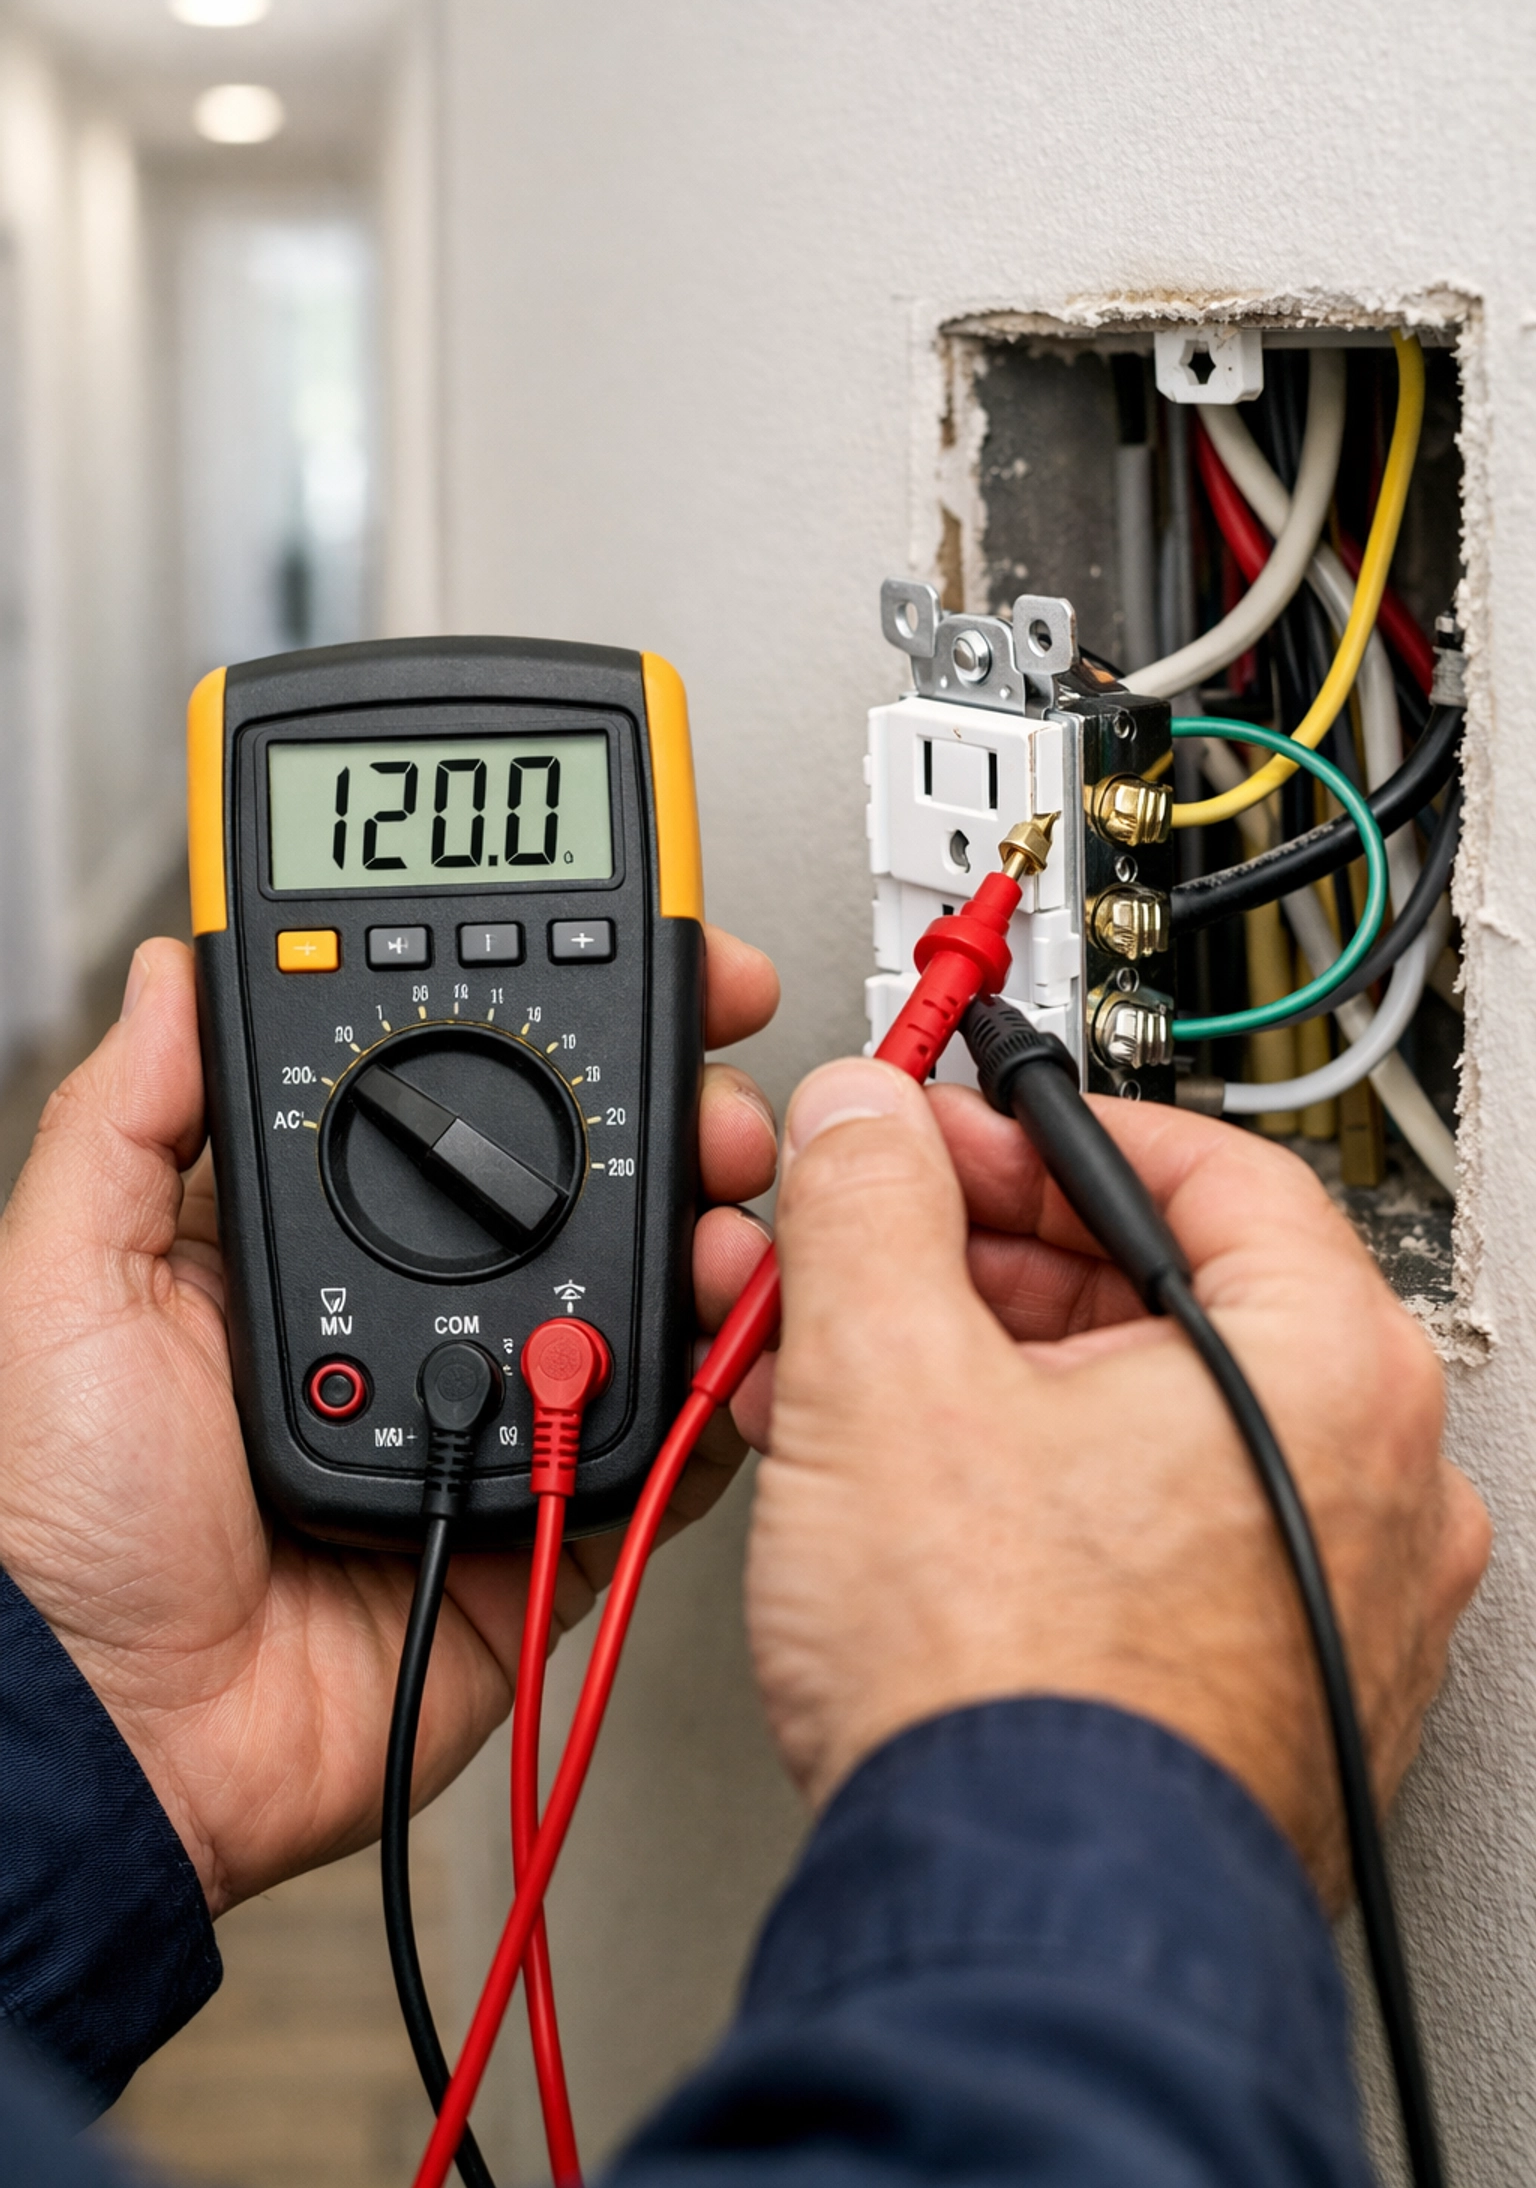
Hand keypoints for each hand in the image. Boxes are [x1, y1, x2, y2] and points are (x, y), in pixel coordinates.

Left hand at [0, 926, 777, 1915]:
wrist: (114, 1733)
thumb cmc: (60, 1519)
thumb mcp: (65, 1279)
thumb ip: (127, 1118)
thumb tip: (177, 966)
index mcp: (322, 1235)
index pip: (456, 1094)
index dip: (550, 1025)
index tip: (634, 966)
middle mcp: (420, 1308)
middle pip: (581, 1184)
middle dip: (674, 1120)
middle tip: (716, 1096)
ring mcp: (492, 1409)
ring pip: (639, 1299)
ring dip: (711, 1236)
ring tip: (729, 1209)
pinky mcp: (544, 1517)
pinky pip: (657, 1445)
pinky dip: (717, 1389)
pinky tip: (738, 1331)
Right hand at [745, 1057, 1489, 1904]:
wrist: (1016, 1930)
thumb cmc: (1010, 1693)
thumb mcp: (887, 1373)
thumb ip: (871, 1202)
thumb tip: (863, 1120)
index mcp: (1328, 1370)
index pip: (1195, 1163)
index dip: (1032, 1134)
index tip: (933, 1138)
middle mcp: (1369, 1484)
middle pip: (1160, 1295)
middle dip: (978, 1265)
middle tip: (866, 1260)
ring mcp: (1327, 1600)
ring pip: (1137, 1421)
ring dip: (979, 1377)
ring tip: (844, 1382)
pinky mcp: (1263, 1690)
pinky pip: (1146, 1531)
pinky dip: (1028, 1489)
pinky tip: (907, 1497)